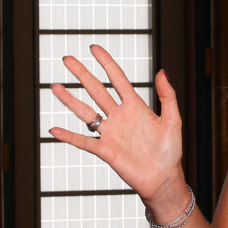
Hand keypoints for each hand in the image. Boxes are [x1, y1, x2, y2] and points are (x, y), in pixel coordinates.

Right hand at [48, 44, 186, 209]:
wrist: (164, 179)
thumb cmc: (171, 151)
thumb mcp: (173, 120)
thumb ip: (167, 95)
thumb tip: (161, 71)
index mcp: (135, 106)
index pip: (117, 79)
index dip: (106, 63)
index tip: (93, 48)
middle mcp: (119, 116)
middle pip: (96, 90)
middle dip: (82, 74)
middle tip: (67, 59)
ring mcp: (111, 133)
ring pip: (86, 112)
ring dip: (70, 100)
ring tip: (55, 86)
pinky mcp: (106, 151)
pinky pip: (84, 141)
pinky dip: (69, 136)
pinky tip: (54, 130)